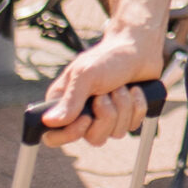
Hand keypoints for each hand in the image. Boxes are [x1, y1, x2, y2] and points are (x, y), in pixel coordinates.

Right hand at [39, 24, 164, 147]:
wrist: (138, 49)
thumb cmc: (107, 57)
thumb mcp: (86, 75)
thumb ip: (70, 101)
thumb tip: (48, 122)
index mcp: (63, 104)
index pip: (54, 137)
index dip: (70, 134)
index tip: (87, 118)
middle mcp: (82, 115)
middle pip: (93, 138)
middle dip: (107, 113)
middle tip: (108, 91)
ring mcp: (105, 118)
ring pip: (116, 133)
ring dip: (124, 105)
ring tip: (122, 86)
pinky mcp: (126, 117)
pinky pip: (133, 125)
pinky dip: (137, 105)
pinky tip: (135, 90)